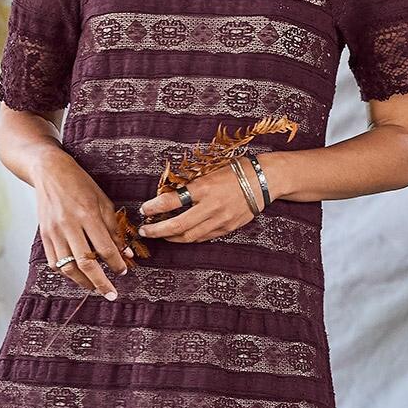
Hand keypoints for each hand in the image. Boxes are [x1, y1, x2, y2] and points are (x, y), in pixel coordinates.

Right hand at [31, 148, 137, 298]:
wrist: (49, 171)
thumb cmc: (80, 184)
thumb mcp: (103, 201)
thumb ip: (114, 228)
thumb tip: (125, 254)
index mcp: (88, 214)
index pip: (105, 248)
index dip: (116, 264)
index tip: (123, 271)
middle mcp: (69, 225)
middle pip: (86, 263)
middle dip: (100, 282)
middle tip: (111, 294)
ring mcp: (54, 231)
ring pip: (68, 267)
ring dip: (83, 282)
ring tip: (94, 287)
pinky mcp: (44, 235)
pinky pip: (54, 262)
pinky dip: (67, 273)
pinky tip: (78, 275)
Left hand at [137, 158, 261, 242]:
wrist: (264, 180)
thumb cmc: (236, 170)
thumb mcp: (210, 171)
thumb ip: (191, 185)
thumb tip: (168, 195)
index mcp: (204, 187)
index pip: (171, 200)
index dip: (154, 207)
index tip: (144, 209)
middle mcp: (211, 206)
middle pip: (177, 225)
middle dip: (157, 230)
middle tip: (145, 230)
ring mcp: (220, 220)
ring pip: (189, 236)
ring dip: (171, 237)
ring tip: (160, 235)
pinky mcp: (227, 228)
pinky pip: (203, 237)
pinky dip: (188, 237)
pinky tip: (180, 235)